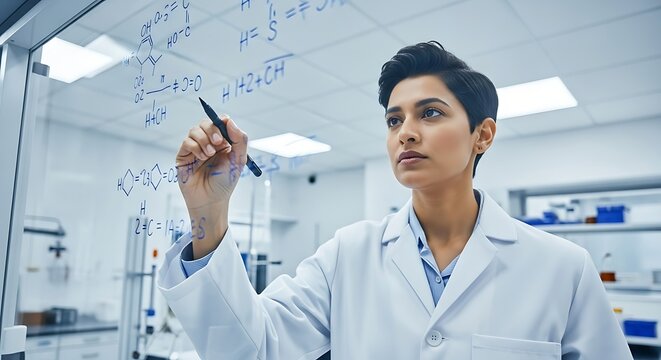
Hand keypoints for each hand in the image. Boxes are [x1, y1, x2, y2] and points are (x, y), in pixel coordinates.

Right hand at [175, 115, 247, 255]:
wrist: (211, 200)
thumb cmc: (225, 182)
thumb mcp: (239, 160)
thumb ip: (240, 139)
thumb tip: (229, 120)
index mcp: (223, 142)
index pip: (220, 122)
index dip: (221, 121)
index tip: (225, 124)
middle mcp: (208, 143)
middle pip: (206, 123)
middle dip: (212, 129)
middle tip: (218, 142)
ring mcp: (195, 148)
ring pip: (195, 130)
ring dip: (204, 140)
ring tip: (209, 155)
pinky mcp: (184, 155)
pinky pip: (186, 141)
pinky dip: (195, 146)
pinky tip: (201, 158)